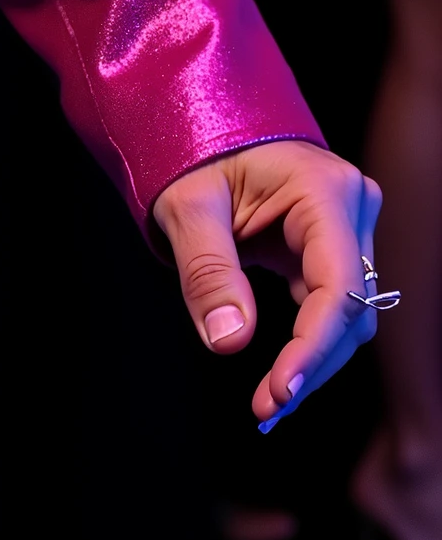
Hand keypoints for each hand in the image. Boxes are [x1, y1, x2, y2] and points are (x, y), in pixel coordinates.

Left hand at [153, 139, 380, 429]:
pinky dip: (306, 345)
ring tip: (268, 406)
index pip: (337, 286)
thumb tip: (230, 342)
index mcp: (323, 189)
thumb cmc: (192, 154)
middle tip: (267, 412)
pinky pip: (330, 306)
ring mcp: (349, 227)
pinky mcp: (333, 247)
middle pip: (350, 309)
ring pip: (346, 315)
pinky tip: (279, 381)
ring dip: (312, 363)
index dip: (312, 347)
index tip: (280, 391)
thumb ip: (208, 271)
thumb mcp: (186, 207)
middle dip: (311, 365)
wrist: (205, 127)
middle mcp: (352, 207)